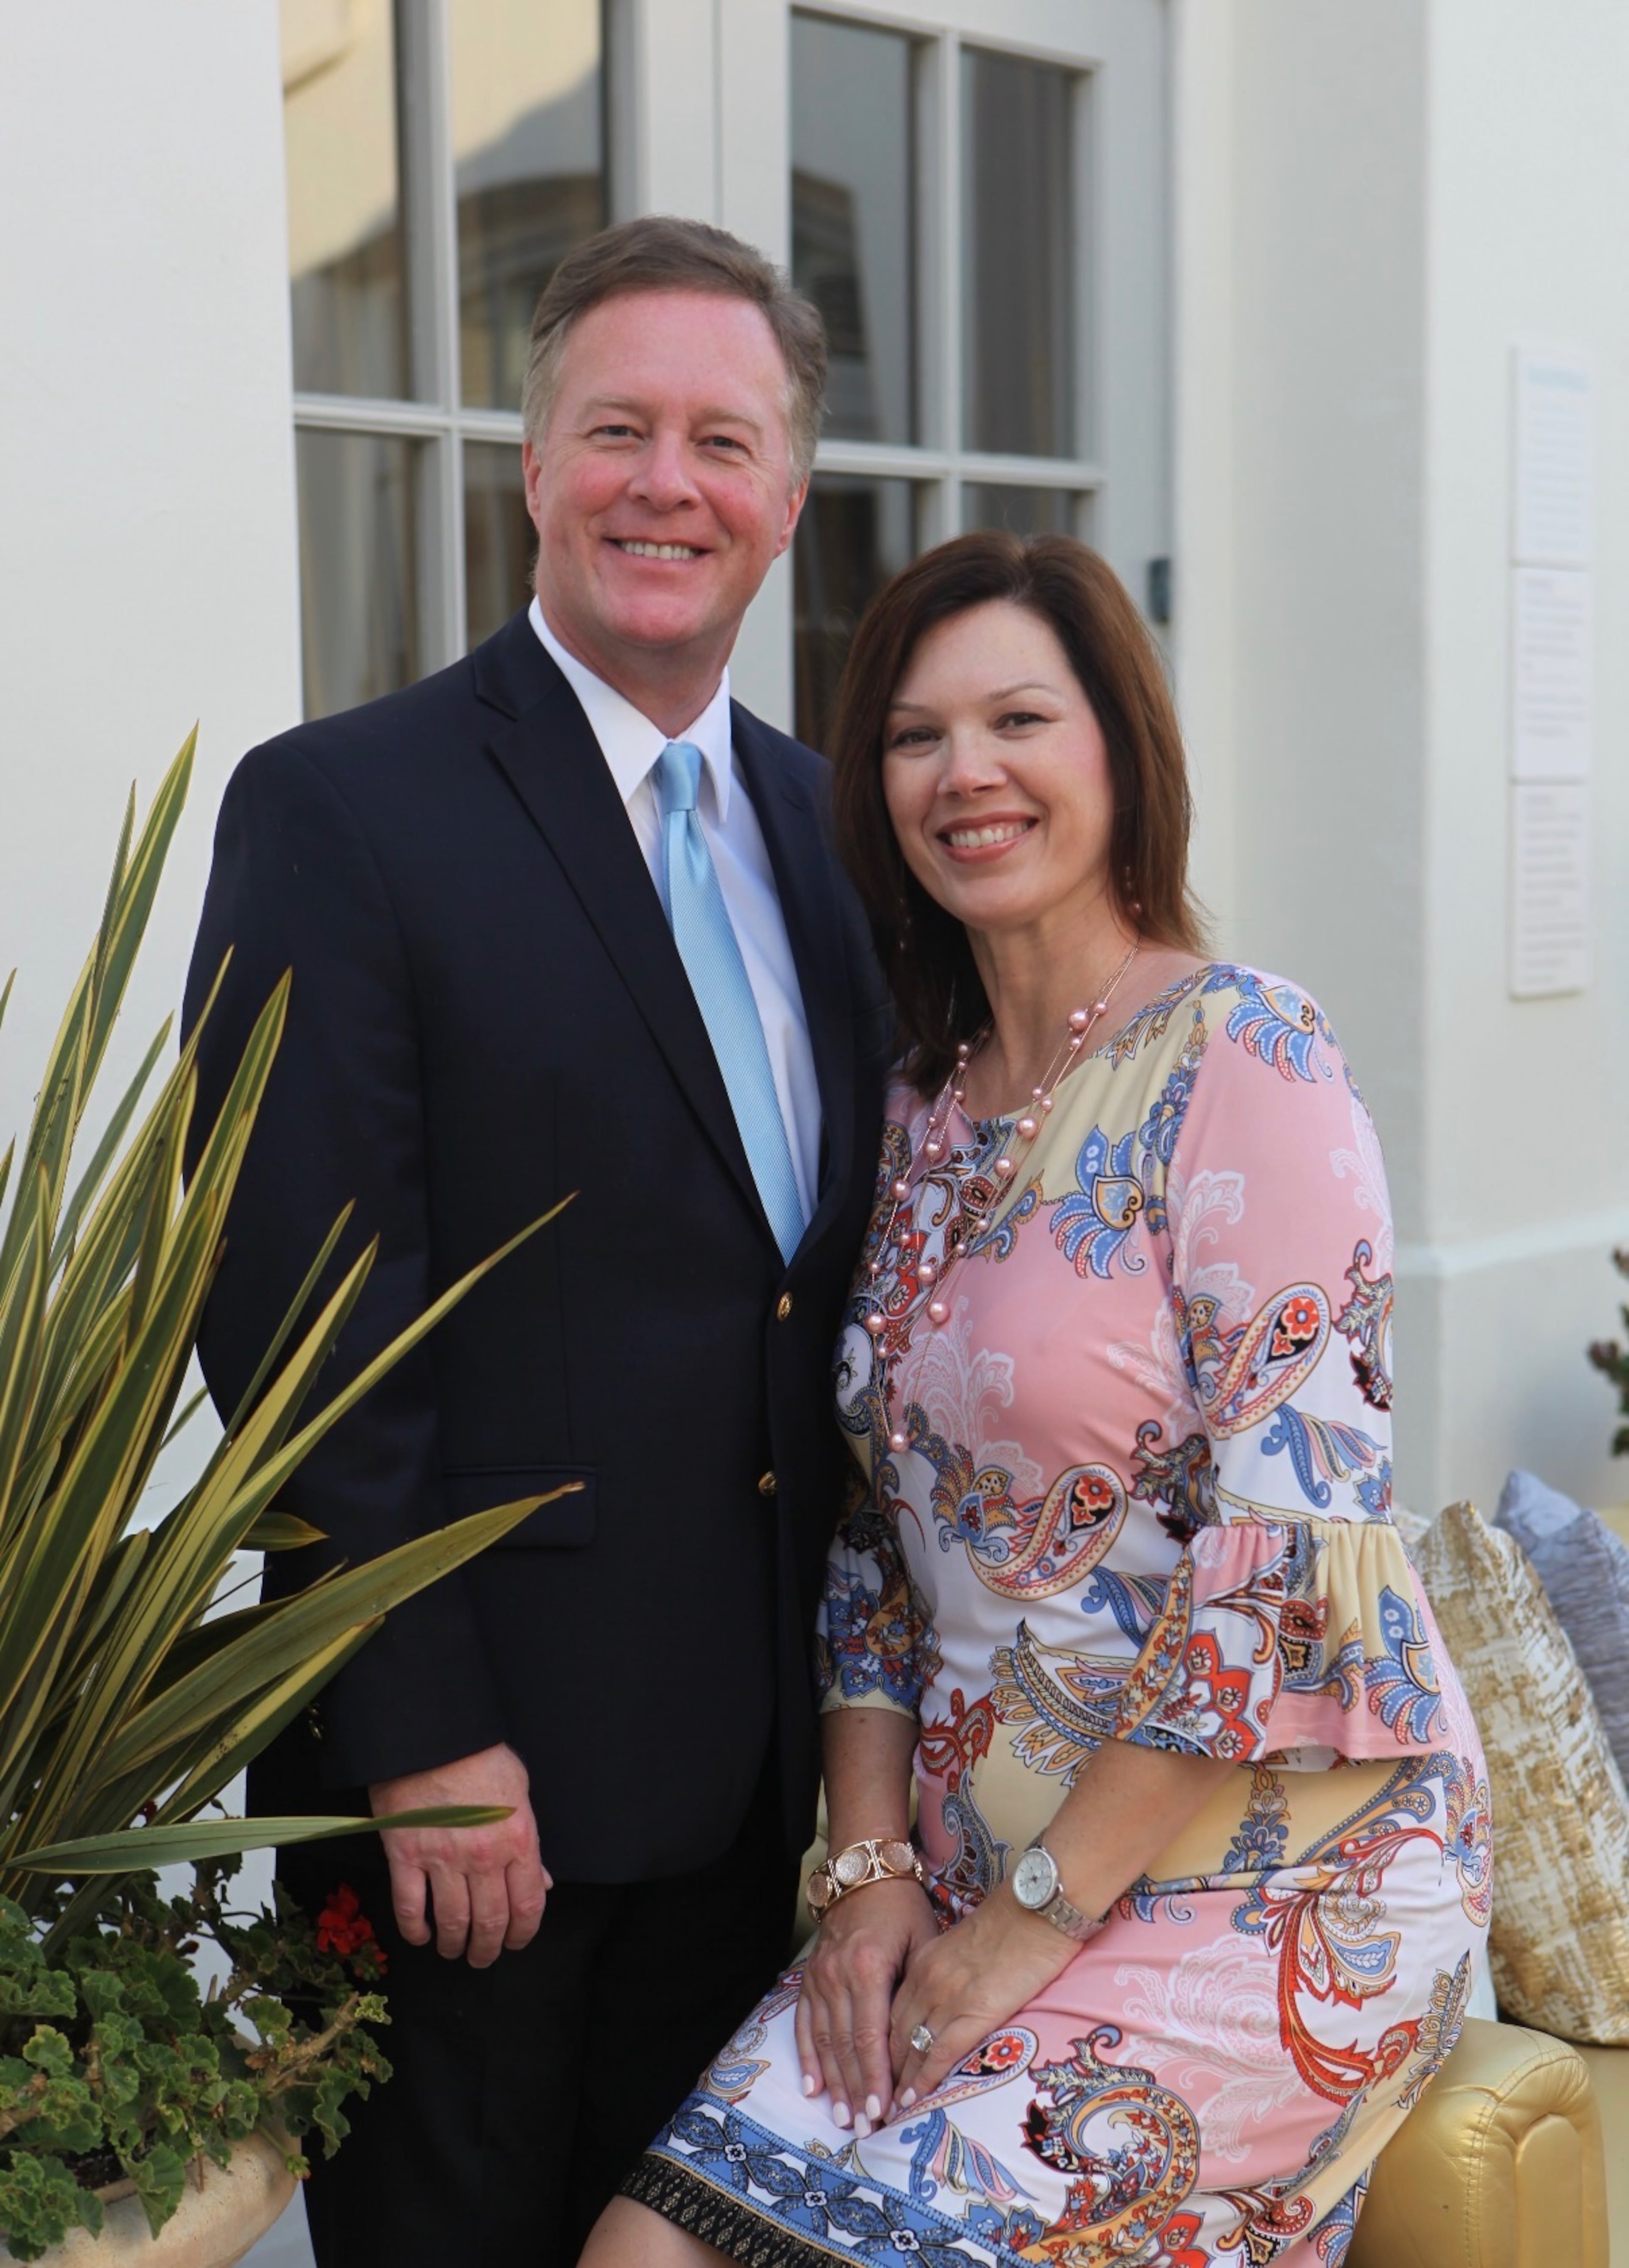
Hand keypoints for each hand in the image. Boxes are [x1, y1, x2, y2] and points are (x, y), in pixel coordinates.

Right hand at [369, 1741, 550, 1966]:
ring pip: (451, 1921)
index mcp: (517, 1840)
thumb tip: (539, 1884)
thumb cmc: (481, 1758)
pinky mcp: (405, 1855)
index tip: (515, 1943)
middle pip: (489, 1922)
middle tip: (482, 1957)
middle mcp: (483, 1857)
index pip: (528, 1906)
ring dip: (453, 1944)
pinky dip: (415, 1930)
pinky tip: (421, 1936)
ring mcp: (442, 1858)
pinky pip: (409, 1907)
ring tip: (452, 1950)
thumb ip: (528, 1844)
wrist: (432, 1734)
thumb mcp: (520, 1794)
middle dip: (487, 1949)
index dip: (523, 1934)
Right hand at [794, 1879, 938, 2134]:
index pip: (870, 2035)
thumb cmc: (901, 1907)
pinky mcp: (810, 1977)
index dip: (875, 2075)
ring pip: (823, 2040)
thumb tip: (928, 2039)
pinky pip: (804, 2023)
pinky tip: (812, 2086)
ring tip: (841, 2117)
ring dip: (832, 2082)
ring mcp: (819, 1977)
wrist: (862, 1871)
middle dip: (854, 2089)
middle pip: (845, 2045)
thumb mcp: (922, 1939)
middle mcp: (838, 1975)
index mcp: (868, 1967)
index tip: (882, 2109)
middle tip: (863, 2127)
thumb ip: (919, 1987)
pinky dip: (807, 2057)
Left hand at [890, 1890, 1079, 2109]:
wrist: (1036, 1911)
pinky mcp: (974, 2012)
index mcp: (923, 1962)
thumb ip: (947, 1973)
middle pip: (891, 2033)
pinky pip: (940, 2052)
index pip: (888, 2012)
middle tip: (870, 2101)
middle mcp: (926, 1980)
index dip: (876, 2046)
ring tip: (885, 2112)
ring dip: (895, 2083)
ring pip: (909, 2047)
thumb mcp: (964, 1947)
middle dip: (878, 2070)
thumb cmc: (1011, 1926)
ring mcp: (948, 1997)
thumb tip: (944, 2003)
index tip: (870, 2072)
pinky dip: (923, 2079)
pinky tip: (913, 2100)